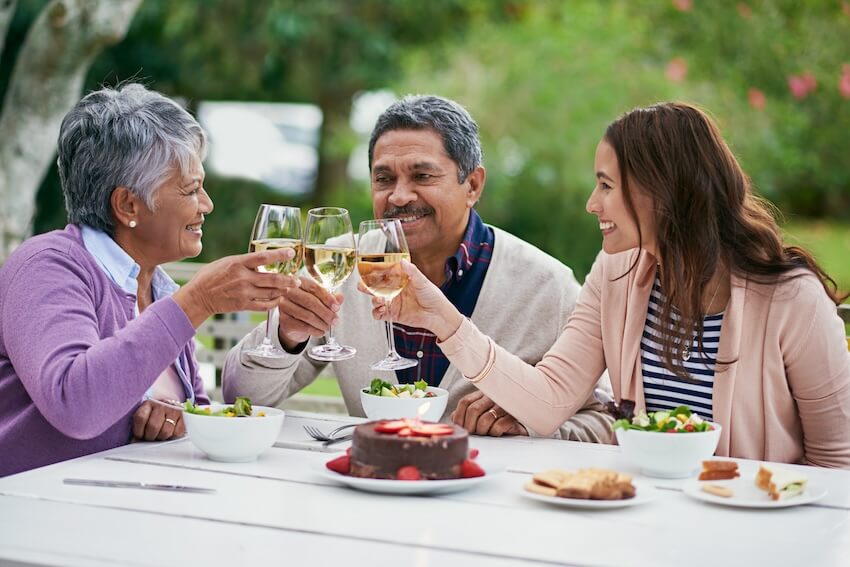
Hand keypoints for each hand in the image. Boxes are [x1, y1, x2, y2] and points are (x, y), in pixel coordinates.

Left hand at [132, 400, 185, 440]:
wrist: (171, 407)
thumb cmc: (153, 417)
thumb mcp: (144, 419)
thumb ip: (138, 429)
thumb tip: (134, 443)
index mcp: (148, 404)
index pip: (140, 418)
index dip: (138, 431)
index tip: (139, 435)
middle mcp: (161, 405)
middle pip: (153, 426)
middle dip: (150, 437)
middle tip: (151, 437)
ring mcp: (174, 410)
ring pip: (165, 431)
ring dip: (161, 438)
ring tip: (159, 436)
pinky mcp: (184, 417)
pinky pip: (177, 433)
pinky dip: (172, 436)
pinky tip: (169, 433)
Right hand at [173, 248, 299, 326]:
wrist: (198, 296)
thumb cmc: (210, 276)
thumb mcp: (226, 262)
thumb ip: (243, 262)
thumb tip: (260, 260)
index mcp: (238, 263)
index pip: (263, 257)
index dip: (279, 254)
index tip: (292, 253)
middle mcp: (242, 278)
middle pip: (272, 279)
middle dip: (288, 279)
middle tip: (298, 280)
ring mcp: (243, 292)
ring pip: (271, 292)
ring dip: (283, 291)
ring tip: (291, 288)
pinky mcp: (243, 305)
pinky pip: (264, 305)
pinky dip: (274, 303)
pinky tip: (279, 299)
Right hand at [277, 275, 343, 349]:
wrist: (292, 324)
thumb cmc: (306, 308)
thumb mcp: (319, 300)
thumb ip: (330, 298)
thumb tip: (340, 297)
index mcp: (299, 282)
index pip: (314, 288)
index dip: (327, 298)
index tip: (336, 307)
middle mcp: (288, 291)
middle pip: (309, 301)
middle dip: (325, 313)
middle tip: (335, 320)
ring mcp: (284, 305)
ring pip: (307, 315)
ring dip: (321, 323)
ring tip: (328, 327)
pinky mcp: (283, 320)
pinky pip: (303, 326)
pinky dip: (315, 330)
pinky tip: (320, 331)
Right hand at [359, 260, 462, 340]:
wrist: (438, 314)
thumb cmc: (433, 296)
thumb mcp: (423, 281)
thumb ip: (412, 271)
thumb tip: (402, 261)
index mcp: (400, 280)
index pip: (383, 274)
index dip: (374, 272)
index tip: (366, 270)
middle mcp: (394, 291)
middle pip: (376, 288)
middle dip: (366, 287)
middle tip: (361, 286)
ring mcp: (393, 303)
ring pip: (376, 300)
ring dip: (374, 300)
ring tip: (379, 300)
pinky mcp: (393, 315)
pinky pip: (379, 314)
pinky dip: (377, 312)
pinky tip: (381, 310)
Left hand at [451, 391, 527, 436]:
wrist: (516, 429)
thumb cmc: (494, 423)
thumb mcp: (476, 417)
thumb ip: (463, 416)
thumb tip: (452, 421)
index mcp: (481, 395)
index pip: (465, 402)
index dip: (459, 417)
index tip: (460, 427)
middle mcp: (493, 397)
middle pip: (473, 410)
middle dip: (470, 426)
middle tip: (473, 433)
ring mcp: (504, 406)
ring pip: (485, 419)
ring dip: (482, 431)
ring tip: (485, 433)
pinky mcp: (514, 416)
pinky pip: (499, 426)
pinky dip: (494, 433)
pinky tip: (496, 433)